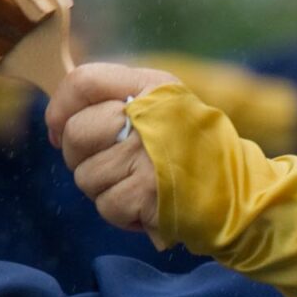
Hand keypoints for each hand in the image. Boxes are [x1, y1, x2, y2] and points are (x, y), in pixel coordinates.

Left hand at [46, 63, 178, 242]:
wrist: (240, 193)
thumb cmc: (193, 152)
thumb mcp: (164, 108)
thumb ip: (116, 102)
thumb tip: (57, 125)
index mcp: (152, 87)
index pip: (83, 82)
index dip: (59, 109)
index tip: (58, 131)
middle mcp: (148, 114)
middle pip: (76, 132)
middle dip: (79, 158)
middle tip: (109, 167)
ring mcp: (146, 153)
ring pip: (85, 176)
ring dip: (103, 190)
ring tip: (136, 186)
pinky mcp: (146, 190)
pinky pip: (106, 205)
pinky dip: (121, 214)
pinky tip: (145, 206)